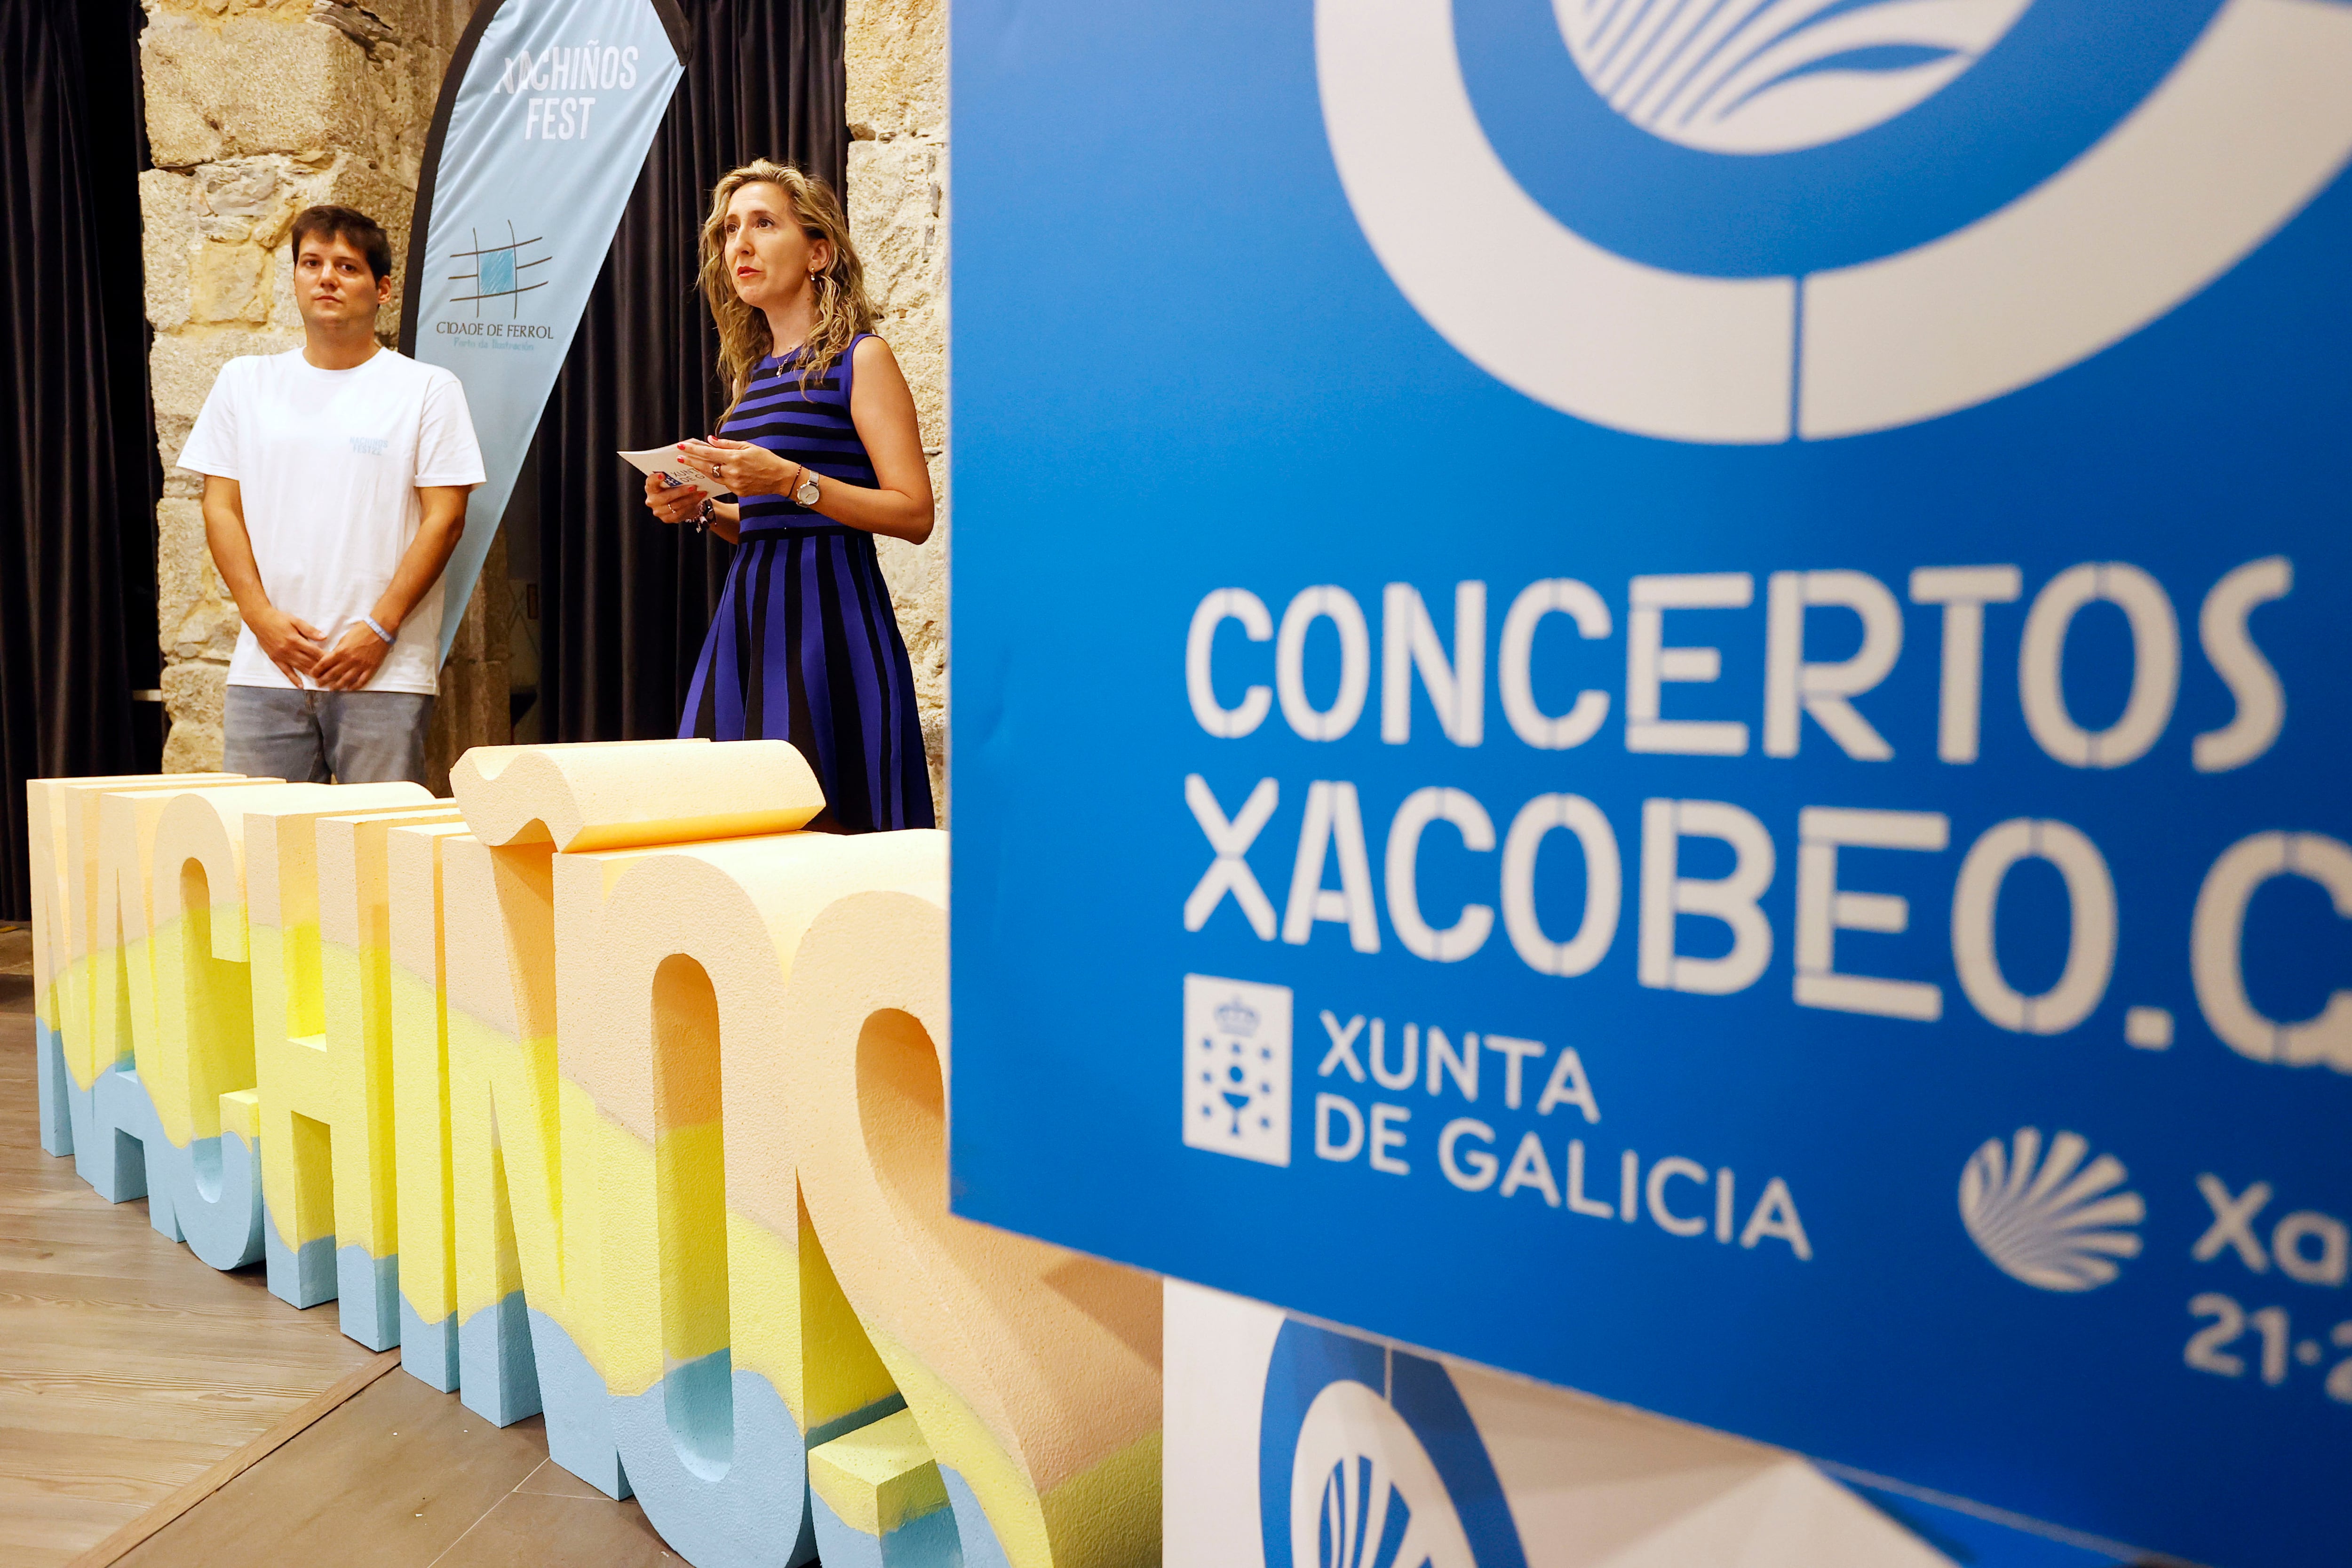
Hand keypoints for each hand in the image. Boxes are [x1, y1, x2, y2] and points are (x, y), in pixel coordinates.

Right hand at [250, 605, 325, 686]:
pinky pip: (285, 671)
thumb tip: (324, 637)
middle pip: (308, 661)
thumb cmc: (279, 619)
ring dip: (311, 675)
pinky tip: (301, 685)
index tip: (335, 662)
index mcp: (295, 640)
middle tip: (332, 675)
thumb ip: (310, 630)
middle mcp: (289, 650)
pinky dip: (293, 679)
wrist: (259, 620)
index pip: (314, 651)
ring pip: (299, 668)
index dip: (325, 657)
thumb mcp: (295, 620)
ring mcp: (282, 656)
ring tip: (322, 681)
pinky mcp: (275, 659)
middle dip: (321, 669)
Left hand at [312, 621, 391, 690]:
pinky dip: (355, 686)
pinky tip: (350, 689)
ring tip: (332, 689)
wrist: (380, 630)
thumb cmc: (361, 631)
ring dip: (337, 686)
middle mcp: (349, 660)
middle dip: (323, 680)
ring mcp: (361, 666)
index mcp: (341, 651)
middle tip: (318, 684)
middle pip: (333, 674)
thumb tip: (333, 658)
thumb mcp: (345, 638)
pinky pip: (362, 681)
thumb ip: (338, 650)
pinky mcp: (371, 668)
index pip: (324, 663)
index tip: (312, 674)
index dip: (317, 670)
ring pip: (346, 680)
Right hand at [645, 469, 707, 525]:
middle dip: (681, 492)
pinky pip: (680, 513)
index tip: (662, 475)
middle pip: (666, 497)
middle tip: (694, 487)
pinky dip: (691, 506)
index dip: (655, 479)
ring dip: (690, 499)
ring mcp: (659, 511)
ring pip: (676, 505)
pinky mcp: (667, 519)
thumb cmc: (674, 488)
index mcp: (651, 488)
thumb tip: (685, 466)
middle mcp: (652, 500)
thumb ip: (674, 477)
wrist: (679, 502)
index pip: (650, 482)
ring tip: (701, 493)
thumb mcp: (672, 481)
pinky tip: (698, 500)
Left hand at [676, 436, 791, 496]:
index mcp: (735, 458)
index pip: (708, 453)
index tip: (681, 446)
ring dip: (700, 469)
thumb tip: (710, 440)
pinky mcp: (737, 491)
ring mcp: (735, 483)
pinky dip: (716, 476)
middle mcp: (733, 472)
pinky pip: (722, 483)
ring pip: (712, 476)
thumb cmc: (766, 459)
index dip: (693, 450)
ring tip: (690, 464)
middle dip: (691, 461)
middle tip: (679, 457)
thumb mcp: (748, 446)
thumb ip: (727, 444)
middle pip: (706, 466)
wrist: (780, 478)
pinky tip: (710, 472)